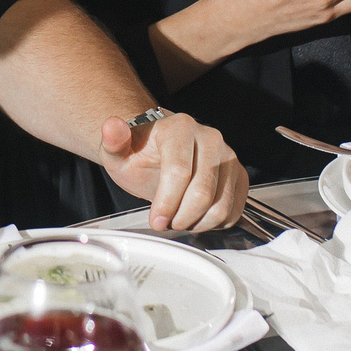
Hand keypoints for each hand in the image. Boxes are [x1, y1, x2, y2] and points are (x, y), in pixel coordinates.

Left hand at [100, 112, 246, 231]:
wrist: (158, 153)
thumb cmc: (138, 154)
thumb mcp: (117, 151)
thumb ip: (112, 141)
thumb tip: (112, 127)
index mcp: (179, 127)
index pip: (179, 171)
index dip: (167, 202)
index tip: (156, 220)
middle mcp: (209, 137)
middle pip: (203, 192)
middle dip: (181, 216)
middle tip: (165, 222)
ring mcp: (228, 156)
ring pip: (221, 205)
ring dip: (197, 222)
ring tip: (179, 218)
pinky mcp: (239, 175)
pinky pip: (234, 210)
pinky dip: (214, 223)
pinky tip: (196, 216)